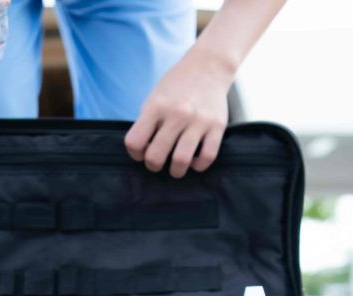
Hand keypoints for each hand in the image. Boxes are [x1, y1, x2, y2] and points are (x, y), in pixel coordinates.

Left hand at [124, 48, 233, 177]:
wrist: (208, 66)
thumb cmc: (177, 85)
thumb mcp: (155, 97)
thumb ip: (147, 122)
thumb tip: (142, 151)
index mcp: (156, 107)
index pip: (135, 142)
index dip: (134, 153)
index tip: (141, 152)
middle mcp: (177, 114)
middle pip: (156, 157)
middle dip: (153, 166)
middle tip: (157, 163)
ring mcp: (198, 121)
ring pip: (181, 161)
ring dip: (175, 171)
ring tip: (175, 167)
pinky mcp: (217, 126)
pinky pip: (207, 157)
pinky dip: (198, 165)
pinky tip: (194, 160)